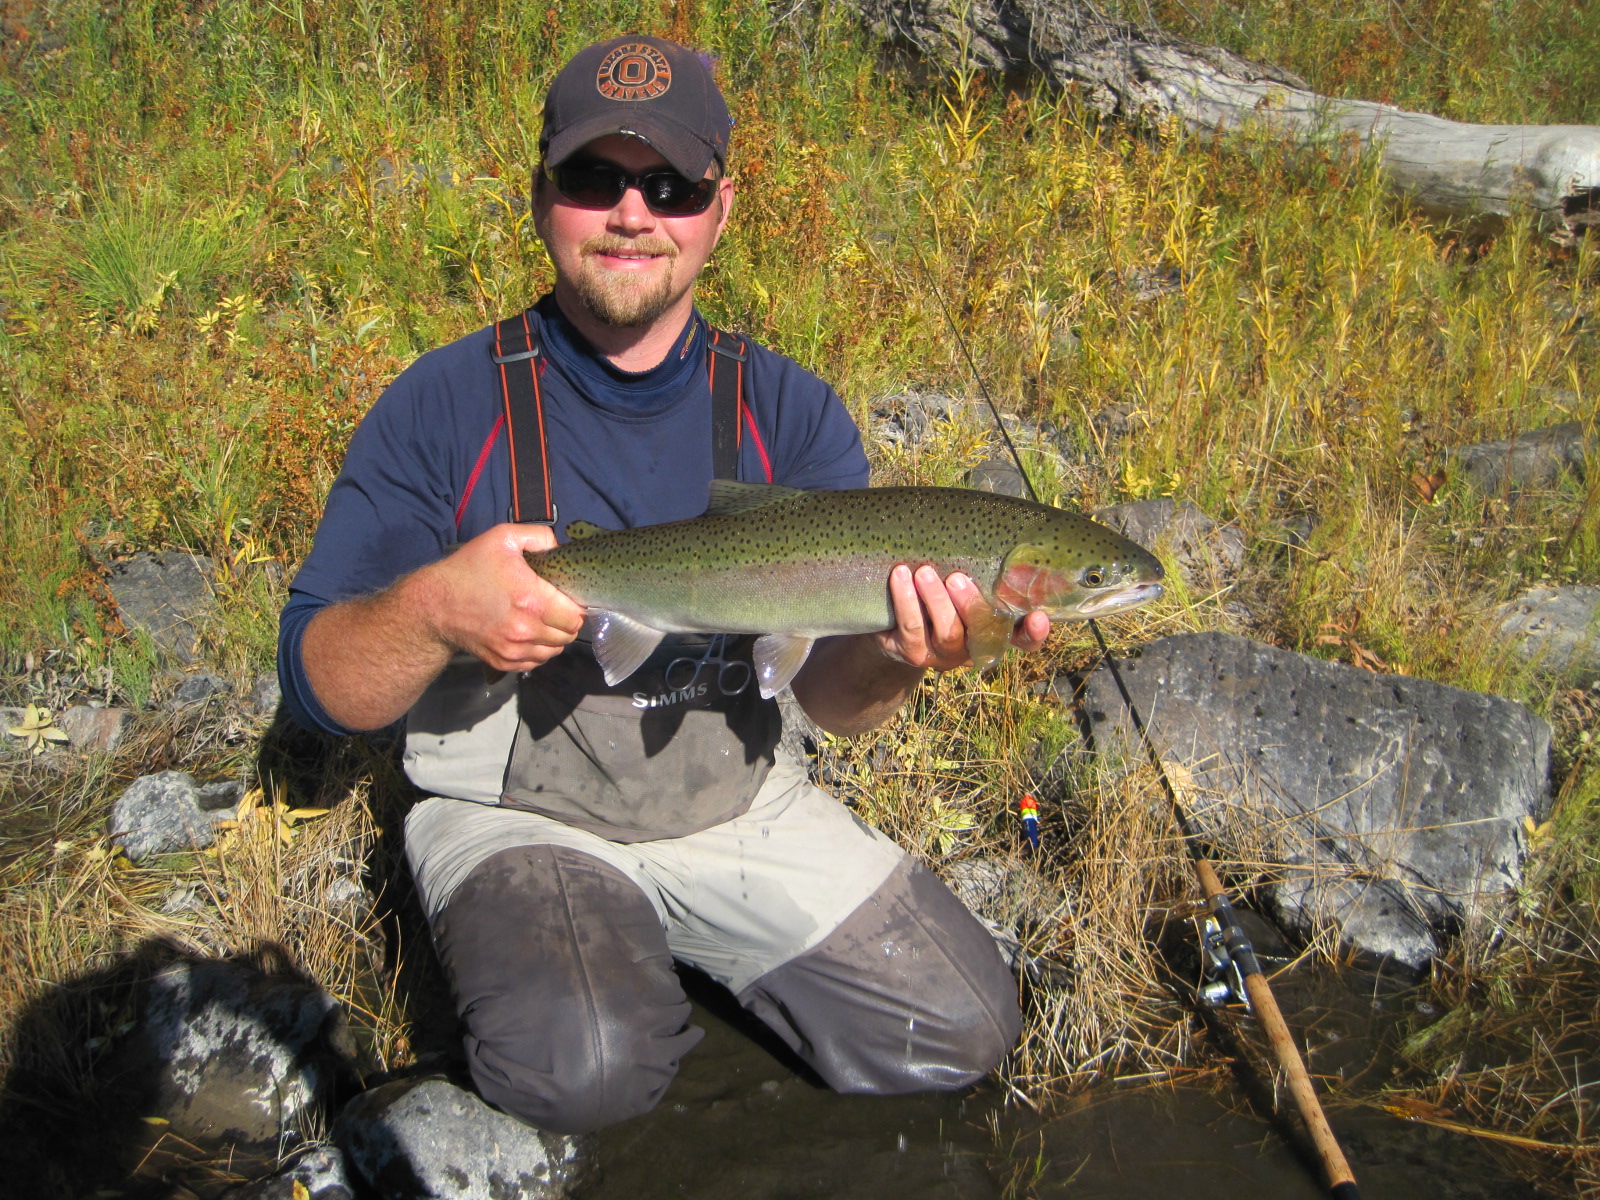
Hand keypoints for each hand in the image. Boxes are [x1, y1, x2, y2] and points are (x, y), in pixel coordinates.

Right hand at [416, 523, 585, 671]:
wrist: (434, 604)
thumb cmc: (469, 568)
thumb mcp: (503, 538)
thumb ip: (539, 536)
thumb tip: (559, 547)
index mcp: (532, 600)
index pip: (575, 616)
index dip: (576, 606)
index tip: (566, 597)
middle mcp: (526, 630)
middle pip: (568, 635)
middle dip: (566, 621)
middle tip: (556, 608)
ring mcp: (513, 649)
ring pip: (554, 651)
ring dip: (554, 637)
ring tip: (542, 621)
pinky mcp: (503, 661)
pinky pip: (535, 662)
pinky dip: (538, 650)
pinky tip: (529, 634)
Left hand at [875, 564, 1050, 671]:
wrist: (894, 619)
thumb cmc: (939, 586)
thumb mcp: (962, 578)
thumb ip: (979, 566)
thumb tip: (992, 523)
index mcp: (995, 628)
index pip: (1024, 639)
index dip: (1034, 632)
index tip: (1038, 616)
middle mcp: (974, 646)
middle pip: (983, 633)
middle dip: (972, 605)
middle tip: (957, 578)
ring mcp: (945, 654)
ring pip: (948, 633)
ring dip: (936, 600)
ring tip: (924, 573)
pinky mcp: (914, 652)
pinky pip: (912, 628)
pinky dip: (906, 600)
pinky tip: (899, 576)